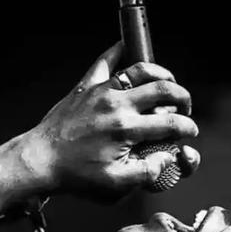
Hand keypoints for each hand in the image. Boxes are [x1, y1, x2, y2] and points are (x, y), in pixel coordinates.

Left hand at [24, 42, 200, 199]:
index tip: (190, 131)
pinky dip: (118, 52)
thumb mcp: (115, 184)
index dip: (187, 127)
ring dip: (161, 74)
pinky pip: (105, 62)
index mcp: (127, 130)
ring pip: (140, 70)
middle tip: (185, 107)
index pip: (171, 123)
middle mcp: (117, 105)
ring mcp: (101, 92)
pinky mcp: (86, 87)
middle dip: (182, 97)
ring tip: (168, 83)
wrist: (40, 160)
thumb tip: (168, 157)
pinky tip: (126, 48)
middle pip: (163, 89)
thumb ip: (147, 172)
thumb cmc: (75, 174)